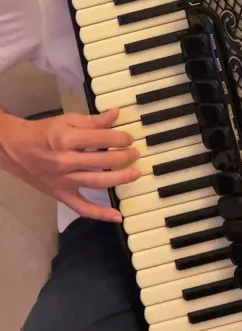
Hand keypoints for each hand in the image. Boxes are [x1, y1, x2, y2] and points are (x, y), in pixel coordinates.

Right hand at [0, 108, 139, 221]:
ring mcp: (64, 181)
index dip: (120, 138)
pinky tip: (117, 216)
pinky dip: (100, 214)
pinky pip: (82, 208)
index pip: (101, 139)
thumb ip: (93, 120)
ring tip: (135, 173)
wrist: (18, 149)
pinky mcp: (62, 195)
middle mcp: (66, 162)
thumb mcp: (68, 120)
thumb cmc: (45, 132)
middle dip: (124, 157)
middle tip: (136, 153)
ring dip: (119, 179)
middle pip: (102, 162)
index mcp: (67, 140)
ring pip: (97, 183)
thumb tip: (116, 114)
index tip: (129, 137)